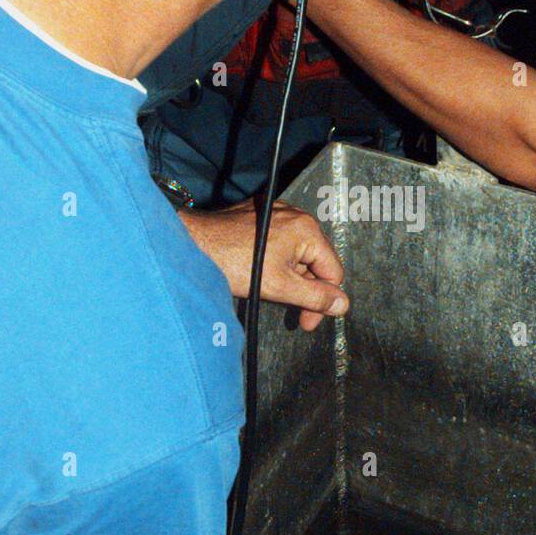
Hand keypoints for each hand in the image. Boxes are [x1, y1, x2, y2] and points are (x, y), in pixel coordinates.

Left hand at [180, 201, 348, 331]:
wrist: (193, 243)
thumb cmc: (232, 262)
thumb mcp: (280, 287)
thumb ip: (315, 297)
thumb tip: (342, 304)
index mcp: (307, 229)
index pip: (333, 271)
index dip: (323, 301)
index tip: (307, 321)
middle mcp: (296, 215)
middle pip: (316, 262)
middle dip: (305, 289)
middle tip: (293, 314)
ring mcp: (278, 213)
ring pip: (297, 254)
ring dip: (290, 276)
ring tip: (269, 289)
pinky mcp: (261, 216)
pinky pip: (280, 242)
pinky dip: (276, 261)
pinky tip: (261, 273)